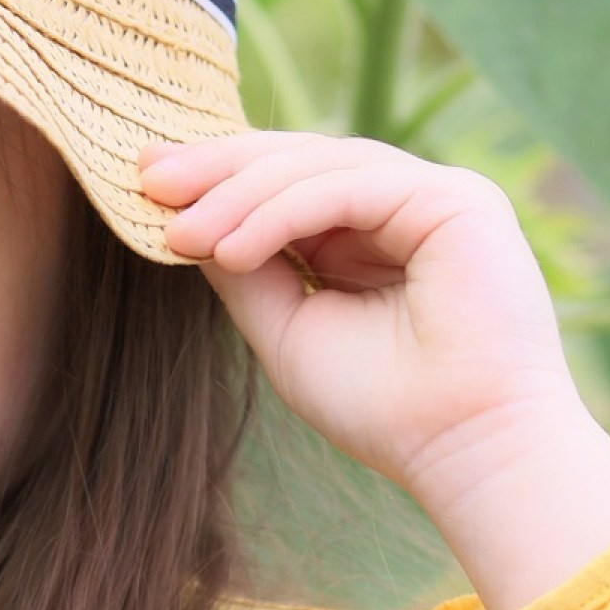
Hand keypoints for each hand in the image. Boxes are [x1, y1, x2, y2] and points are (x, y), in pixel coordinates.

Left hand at [139, 131, 609, 609]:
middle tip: (149, 179)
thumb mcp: (288, 329)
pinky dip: (280, 213)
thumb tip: (185, 221)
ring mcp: (437, 197)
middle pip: (301, 159)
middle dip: (219, 168)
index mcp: (373, 235)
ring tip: (181, 234)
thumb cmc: (384, 409)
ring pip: (319, 165)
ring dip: (239, 196)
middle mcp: (407, 207)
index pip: (288, 183)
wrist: (464, 451)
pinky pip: (347, 187)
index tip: (145, 185)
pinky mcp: (457, 200)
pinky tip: (231, 248)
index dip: (219, 178)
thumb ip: (245, 271)